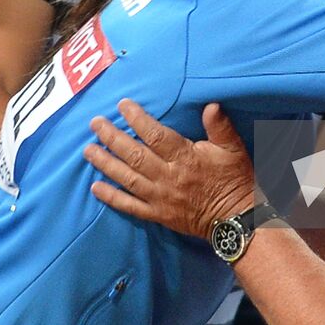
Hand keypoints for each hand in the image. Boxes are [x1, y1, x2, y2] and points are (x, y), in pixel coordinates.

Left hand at [84, 99, 255, 239]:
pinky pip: (130, 206)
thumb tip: (210, 105)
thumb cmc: (235, 180)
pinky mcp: (158, 215)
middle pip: (134, 154)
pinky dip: (112, 198)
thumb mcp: (233, 149)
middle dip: (112, 138)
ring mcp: (160, 198)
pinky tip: (95, 188)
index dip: (137, 119)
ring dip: (106, 163)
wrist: (236, 219)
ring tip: (88, 150)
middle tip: (95, 124)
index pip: (156, 135)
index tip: (123, 105)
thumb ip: (220, 127)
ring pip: (127, 178)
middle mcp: (168, 177)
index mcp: (185, 158)